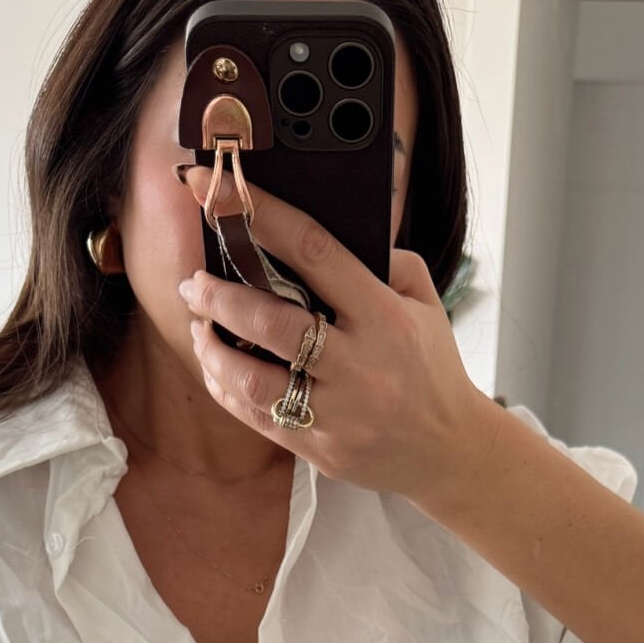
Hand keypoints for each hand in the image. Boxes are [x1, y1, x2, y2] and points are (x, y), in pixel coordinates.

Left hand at [178, 162, 499, 500]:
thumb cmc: (431, 367)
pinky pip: (258, 418)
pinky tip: (216, 367)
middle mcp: (359, 365)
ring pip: (254, 379)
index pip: (315, 253)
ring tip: (199, 327)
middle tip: (194, 282)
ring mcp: (339, 413)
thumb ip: (385, 262)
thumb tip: (324, 235)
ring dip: (214, 349)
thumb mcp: (425, 303)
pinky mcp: (322, 448)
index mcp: (385, 317)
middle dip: (220, 297)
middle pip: (273, 323)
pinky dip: (227, 388)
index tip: (220, 192)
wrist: (449, 450)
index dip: (264, 217)